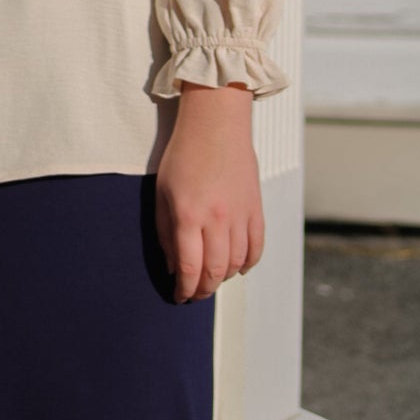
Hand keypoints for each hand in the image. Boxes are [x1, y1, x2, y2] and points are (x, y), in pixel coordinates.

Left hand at [155, 82, 263, 303]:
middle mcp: (217, 219)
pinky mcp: (256, 208)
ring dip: (224, 278)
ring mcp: (240, 215)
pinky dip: (248, 263)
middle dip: (203, 290)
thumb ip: (165, 231)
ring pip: (237, 263)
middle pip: (215, 272)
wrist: (216, 123)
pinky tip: (238, 266)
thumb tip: (172, 266)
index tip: (178, 295)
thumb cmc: (184, 154)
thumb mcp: (162, 191)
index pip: (189, 267)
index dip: (183, 288)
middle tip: (194, 293)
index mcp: (188, 214)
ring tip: (212, 279)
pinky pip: (256, 247)